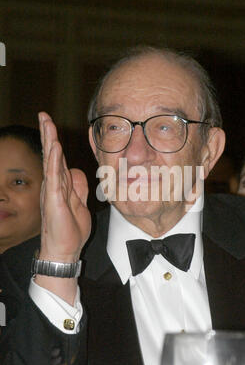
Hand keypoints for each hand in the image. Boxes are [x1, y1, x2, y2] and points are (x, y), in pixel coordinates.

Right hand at [38, 112, 91, 262]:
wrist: (65, 250)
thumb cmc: (70, 229)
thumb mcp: (80, 203)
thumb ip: (79, 187)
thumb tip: (77, 172)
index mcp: (61, 185)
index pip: (59, 158)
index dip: (55, 140)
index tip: (51, 123)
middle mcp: (54, 185)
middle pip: (51, 154)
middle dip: (47, 133)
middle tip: (43, 115)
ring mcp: (52, 191)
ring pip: (51, 161)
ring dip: (49, 141)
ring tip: (46, 122)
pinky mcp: (54, 200)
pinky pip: (54, 177)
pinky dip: (54, 161)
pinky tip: (54, 147)